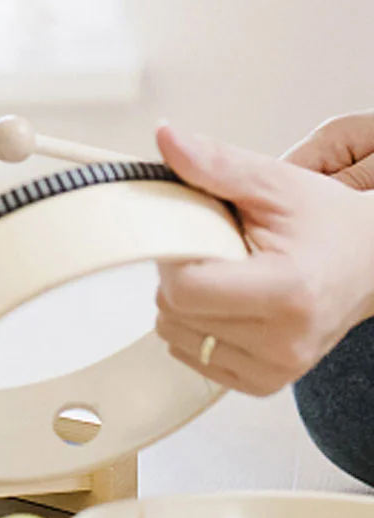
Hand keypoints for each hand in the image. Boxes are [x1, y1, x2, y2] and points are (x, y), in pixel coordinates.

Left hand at [154, 125, 373, 395]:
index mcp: (288, 292)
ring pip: (178, 339)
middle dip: (178, 274)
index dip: (173, 255)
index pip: (184, 290)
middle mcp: (286, 341)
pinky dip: (198, 329)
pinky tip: (226, 303)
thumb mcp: (273, 181)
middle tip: (213, 250)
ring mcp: (280, 368)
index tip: (195, 234)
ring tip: (224, 275)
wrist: (372, 260)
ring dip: (185, 304)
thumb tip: (164, 136)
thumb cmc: (326, 219)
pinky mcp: (269, 381)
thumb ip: (214, 162)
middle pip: (176, 314)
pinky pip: (198, 360)